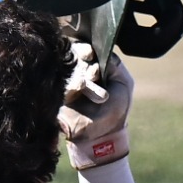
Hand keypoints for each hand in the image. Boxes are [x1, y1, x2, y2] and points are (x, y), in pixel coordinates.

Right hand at [59, 48, 134, 169]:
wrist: (104, 135)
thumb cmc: (117, 109)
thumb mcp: (124, 82)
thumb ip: (115, 64)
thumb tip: (102, 49)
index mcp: (93, 68)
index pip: (86, 49)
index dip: (87, 48)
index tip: (91, 51)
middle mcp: (78, 73)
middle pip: (74, 54)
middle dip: (82, 53)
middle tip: (89, 57)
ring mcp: (67, 84)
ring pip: (69, 68)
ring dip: (81, 69)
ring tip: (93, 76)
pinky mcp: (58, 97)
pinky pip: (62, 85)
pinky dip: (72, 84)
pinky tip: (80, 86)